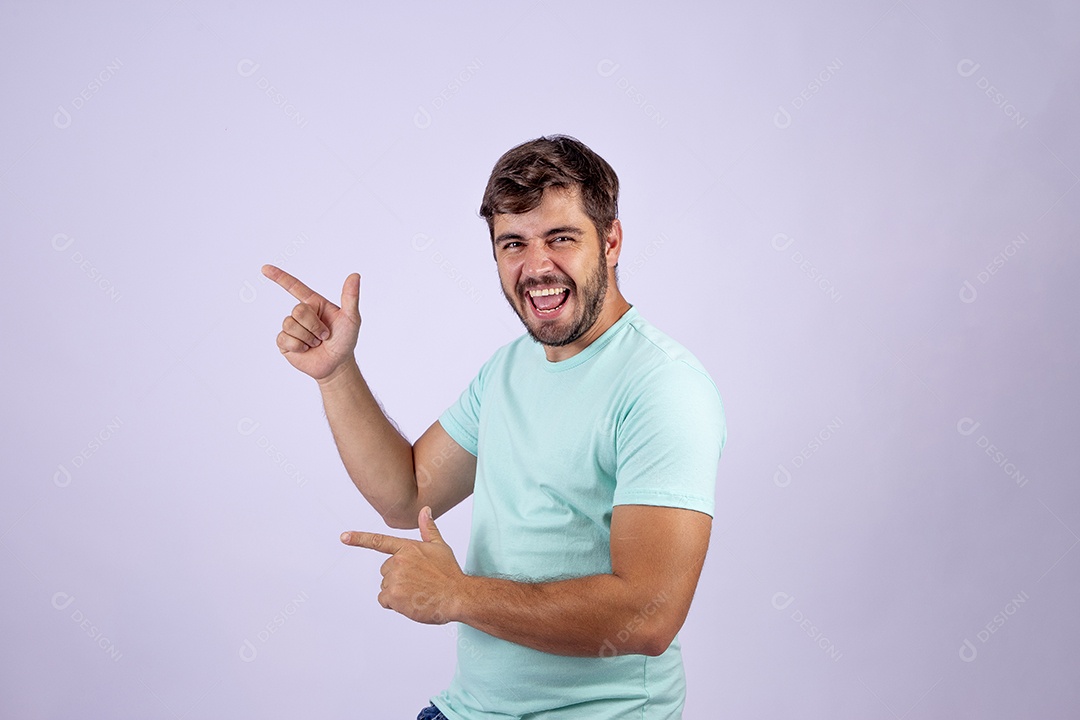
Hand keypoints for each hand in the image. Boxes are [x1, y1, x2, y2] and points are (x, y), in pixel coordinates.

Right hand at [262, 264, 360, 380]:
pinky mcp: (285, 343)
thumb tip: (355, 275)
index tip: (264, 268)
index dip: (279, 277)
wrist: (337, 364)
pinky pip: (284, 339)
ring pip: (290, 325)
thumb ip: (351, 297)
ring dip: (308, 337)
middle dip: (314, 325)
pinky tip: (305, 349)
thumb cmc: (345, 340)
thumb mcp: (351, 318)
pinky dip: (298, 346)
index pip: (294, 286)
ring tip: (316, 343)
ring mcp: (292, 328)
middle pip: (297, 310)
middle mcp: (301, 314)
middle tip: (324, 335)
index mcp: (314, 303)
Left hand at [340, 507, 464, 624]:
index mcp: (408, 547)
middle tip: (418, 583)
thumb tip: (425, 510)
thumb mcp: (440, 547)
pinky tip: (412, 602)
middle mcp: (398, 560)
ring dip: (398, 592)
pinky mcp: (393, 595)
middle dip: (398, 578)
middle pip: (386, 571)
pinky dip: (395, 604)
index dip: (359, 539)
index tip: (344, 537)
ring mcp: (394, 577)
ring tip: (418, 593)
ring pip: (385, 587)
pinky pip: (384, 600)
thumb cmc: (449, 573)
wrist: (457, 596)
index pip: (379, 542)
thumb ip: (428, 528)